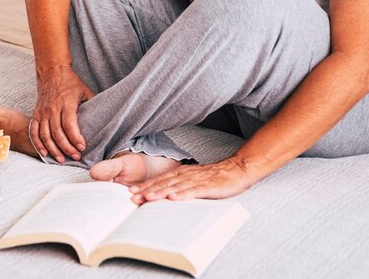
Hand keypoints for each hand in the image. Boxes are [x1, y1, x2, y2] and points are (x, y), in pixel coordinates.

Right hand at [30, 66, 94, 162]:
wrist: (52, 72)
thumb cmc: (70, 82)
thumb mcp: (85, 91)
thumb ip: (92, 104)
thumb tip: (103, 118)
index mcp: (66, 103)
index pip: (69, 124)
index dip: (75, 138)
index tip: (82, 147)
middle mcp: (52, 109)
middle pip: (57, 133)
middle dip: (67, 148)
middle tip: (76, 157)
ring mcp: (42, 112)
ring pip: (45, 135)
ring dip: (53, 149)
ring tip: (61, 159)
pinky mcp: (36, 114)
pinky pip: (34, 131)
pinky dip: (38, 143)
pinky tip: (44, 153)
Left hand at [129, 158, 253, 203]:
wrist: (237, 170)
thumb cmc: (214, 178)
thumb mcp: (194, 180)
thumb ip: (180, 185)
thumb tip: (164, 195)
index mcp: (182, 174)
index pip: (160, 180)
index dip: (145, 185)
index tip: (131, 191)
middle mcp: (186, 175)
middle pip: (163, 183)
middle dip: (147, 190)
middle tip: (133, 197)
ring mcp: (197, 180)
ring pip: (175, 187)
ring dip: (160, 192)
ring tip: (147, 198)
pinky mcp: (209, 186)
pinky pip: (194, 191)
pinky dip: (183, 194)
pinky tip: (173, 198)